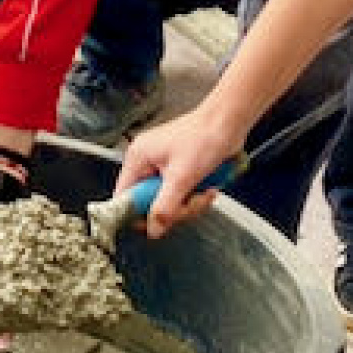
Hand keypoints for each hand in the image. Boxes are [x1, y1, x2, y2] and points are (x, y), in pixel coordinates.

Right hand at [115, 104, 249, 238]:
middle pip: (149, 204)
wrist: (227, 123)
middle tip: (191, 203)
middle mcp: (147, 163)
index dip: (137, 213)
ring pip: (167, 202)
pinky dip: (194, 197)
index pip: (124, 196)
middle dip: (175, 208)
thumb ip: (165, 206)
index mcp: (138, 158)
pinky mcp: (178, 172)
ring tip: (203, 192)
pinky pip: (179, 196)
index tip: (155, 224)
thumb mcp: (182, 177)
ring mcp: (163, 168)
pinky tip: (206, 188)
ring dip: (189, 204)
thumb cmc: (204, 136)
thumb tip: (153, 228)